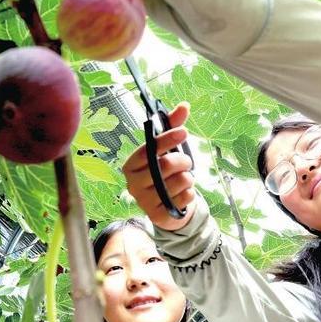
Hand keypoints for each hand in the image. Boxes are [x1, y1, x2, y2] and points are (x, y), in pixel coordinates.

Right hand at [122, 102, 194, 230]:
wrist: (167, 206)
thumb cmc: (165, 173)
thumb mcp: (167, 149)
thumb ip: (173, 126)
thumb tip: (184, 106)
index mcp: (131, 165)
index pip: (148, 150)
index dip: (166, 140)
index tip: (183, 132)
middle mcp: (133, 184)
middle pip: (165, 165)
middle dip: (183, 160)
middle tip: (186, 162)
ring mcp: (144, 202)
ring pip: (179, 181)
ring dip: (188, 178)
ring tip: (183, 179)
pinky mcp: (158, 216)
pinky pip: (185, 198)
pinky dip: (189, 193)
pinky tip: (182, 194)